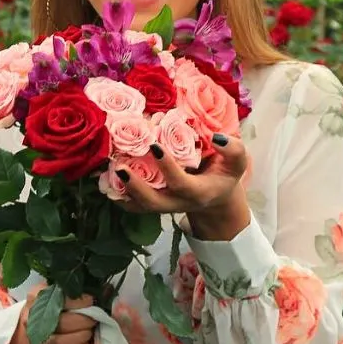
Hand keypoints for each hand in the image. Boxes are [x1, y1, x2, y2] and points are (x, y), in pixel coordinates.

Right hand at [6, 290, 96, 343]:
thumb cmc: (48, 302)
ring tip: (90, 331)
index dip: (78, 302)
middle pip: (60, 323)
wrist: (27, 323)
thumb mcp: (57, 288)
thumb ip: (78, 288)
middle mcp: (32, 319)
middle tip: (94, 318)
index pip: (59, 299)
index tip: (91, 301)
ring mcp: (36, 340)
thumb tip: (106, 289)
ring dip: (80, 338)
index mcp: (36, 297)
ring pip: (59, 343)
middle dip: (83, 322)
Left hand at [118, 134, 249, 235]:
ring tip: (108, 170)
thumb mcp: (237, 162)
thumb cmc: (225, 173)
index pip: (181, 183)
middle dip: (135, 187)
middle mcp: (178, 203)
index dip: (168, 167)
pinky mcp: (153, 204)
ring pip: (139, 206)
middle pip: (153, 203)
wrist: (216, 195)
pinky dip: (118, 194)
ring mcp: (164, 206)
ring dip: (121, 190)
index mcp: (199, 193)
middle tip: (119, 167)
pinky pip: (132, 205)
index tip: (154, 145)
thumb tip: (217, 137)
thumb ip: (233, 149)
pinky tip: (105, 178)